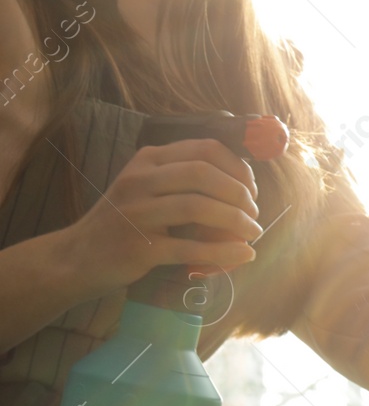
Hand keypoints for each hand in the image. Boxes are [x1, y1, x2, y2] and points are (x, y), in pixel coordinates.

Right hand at [62, 139, 262, 296]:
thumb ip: (183, 181)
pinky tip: (244, 255)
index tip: (251, 189)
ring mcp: (137, 213)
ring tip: (253, 234)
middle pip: (203, 174)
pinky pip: (190, 247)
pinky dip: (224, 252)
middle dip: (240, 194)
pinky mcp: (139, 247)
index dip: (238, 167)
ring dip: (237, 221)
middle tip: (254, 214)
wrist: (78, 256)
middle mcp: (140, 181)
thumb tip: (242, 186)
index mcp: (148, 161)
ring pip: (198, 207)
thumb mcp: (147, 189)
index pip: (203, 149)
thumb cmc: (125, 223)